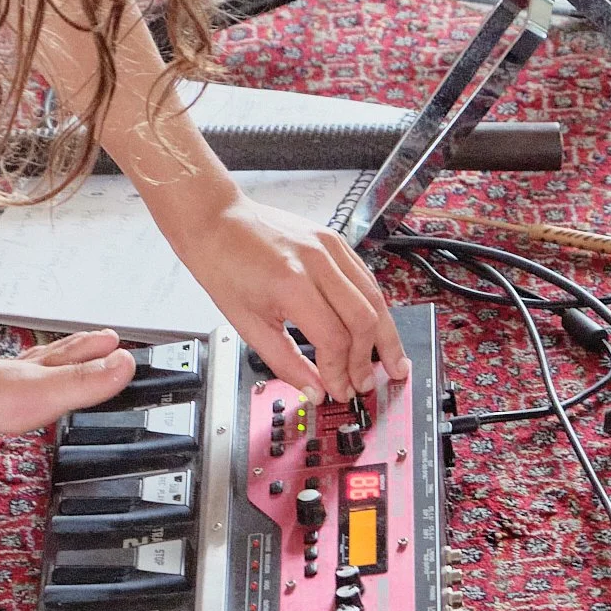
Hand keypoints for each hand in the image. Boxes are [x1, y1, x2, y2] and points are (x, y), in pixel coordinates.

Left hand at [174, 194, 410, 400]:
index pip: (334, 339)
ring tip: (394, 362)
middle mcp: (317, 261)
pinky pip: (366, 278)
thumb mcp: (247, 324)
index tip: (340, 390)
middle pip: (363, 320)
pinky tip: (377, 328)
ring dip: (386, 335)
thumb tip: (314, 390)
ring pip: (375, 297)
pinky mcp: (334, 240)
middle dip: (369, 359)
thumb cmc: (224, 266)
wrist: (216, 220)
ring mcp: (330, 247)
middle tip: (366, 384)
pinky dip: (374, 307)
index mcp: (291, 284)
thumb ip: (285, 362)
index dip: (341, 372)